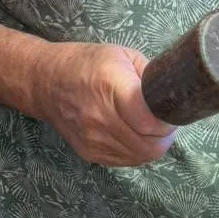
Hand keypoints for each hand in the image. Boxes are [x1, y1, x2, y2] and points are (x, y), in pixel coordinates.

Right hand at [32, 42, 176, 166]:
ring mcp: (92, 139)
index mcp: (110, 87)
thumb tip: (172, 96)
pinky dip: (137, 153)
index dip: (169, 121)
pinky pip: (125, 162)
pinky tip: (137, 138)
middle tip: (167, 124)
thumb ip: (150, 76)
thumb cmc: (86, 63)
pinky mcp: (89, 153)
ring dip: (153, 146)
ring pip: (139, 157)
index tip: (173, 112)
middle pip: (149, 145)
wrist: (45, 82)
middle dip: (165, 137)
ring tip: (153, 131)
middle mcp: (99, 117)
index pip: (151, 122)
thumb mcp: (122, 55)